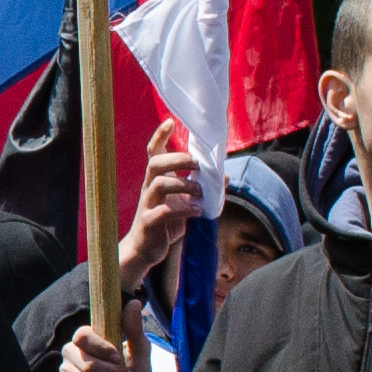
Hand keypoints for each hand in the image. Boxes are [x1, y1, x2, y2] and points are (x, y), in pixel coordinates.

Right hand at [118, 127, 202, 291]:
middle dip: (177, 159)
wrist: (147, 249)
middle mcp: (148, 189)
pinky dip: (183, 210)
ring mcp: (147, 205)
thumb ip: (200, 188)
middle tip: (197, 165)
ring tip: (200, 192)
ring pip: (158, 184)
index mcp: (156, 180)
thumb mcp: (184, 202)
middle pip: (155, 164)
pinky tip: (197, 212)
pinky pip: (163, 212)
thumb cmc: (166, 222)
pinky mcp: (149, 223)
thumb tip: (224, 177)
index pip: (154, 152)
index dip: (160, 136)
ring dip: (183, 185)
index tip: (170, 121)